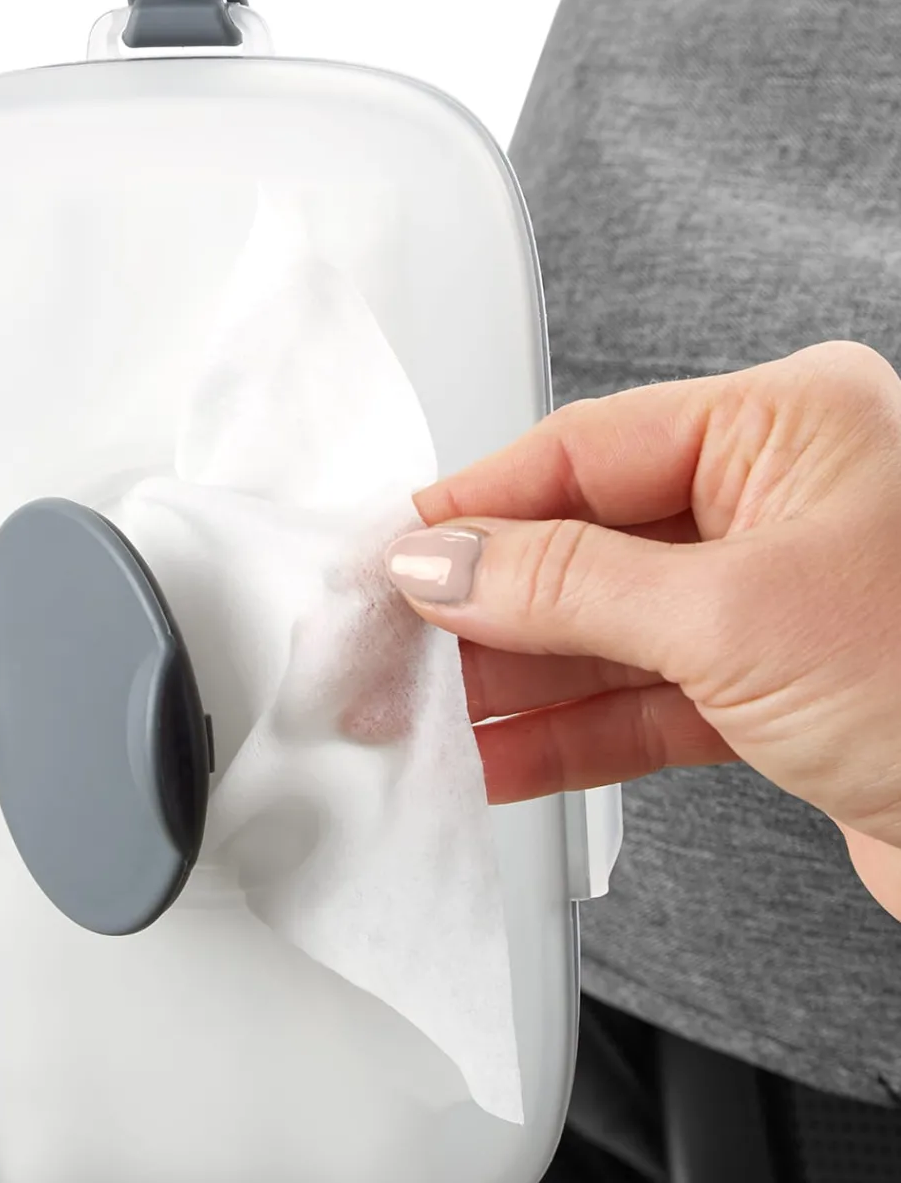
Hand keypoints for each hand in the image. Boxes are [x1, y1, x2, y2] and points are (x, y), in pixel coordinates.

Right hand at [382, 342, 900, 921]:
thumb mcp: (732, 618)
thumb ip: (563, 584)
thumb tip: (438, 559)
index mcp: (791, 425)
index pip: (585, 446)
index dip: (476, 505)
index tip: (390, 552)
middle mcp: (788, 497)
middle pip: (588, 537)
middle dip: (486, 603)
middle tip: (391, 645)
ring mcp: (785, 596)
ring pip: (611, 624)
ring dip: (518, 677)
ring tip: (428, 714)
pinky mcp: (786, 690)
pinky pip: (650, 696)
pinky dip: (575, 731)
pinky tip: (503, 757)